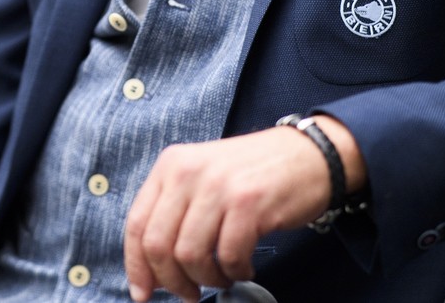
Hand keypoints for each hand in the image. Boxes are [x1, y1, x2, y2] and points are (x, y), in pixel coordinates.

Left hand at [122, 116, 363, 302]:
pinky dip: (235, 272)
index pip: (136, 224)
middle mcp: (189, 172)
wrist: (308, 156)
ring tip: (222, 277)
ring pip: (190, 256)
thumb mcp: (202, 178)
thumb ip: (175, 213)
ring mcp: (218, 186)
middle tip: (189, 294)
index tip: (143, 292)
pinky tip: (245, 266)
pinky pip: (228, 256)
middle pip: (158, 245)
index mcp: (171, 165)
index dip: (137, 267)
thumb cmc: (253, 174)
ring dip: (207, 279)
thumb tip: (152, 268)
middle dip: (171, 281)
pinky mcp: (248, 203)